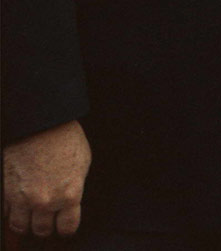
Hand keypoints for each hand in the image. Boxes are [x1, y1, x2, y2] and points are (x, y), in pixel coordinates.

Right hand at [3, 121, 90, 238]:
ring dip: (26, 221)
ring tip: (30, 212)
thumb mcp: (82, 162)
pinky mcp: (7, 191)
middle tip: (46, 216)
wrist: (41, 121)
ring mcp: (24, 198)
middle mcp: (46, 201)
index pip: (67, 227)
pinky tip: (18, 201)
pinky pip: (6, 212)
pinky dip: (11, 209)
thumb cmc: (64, 136)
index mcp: (69, 194)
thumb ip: (76, 186)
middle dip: (46, 224)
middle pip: (43, 230)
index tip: (63, 223)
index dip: (66, 226)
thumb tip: (71, 200)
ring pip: (21, 227)